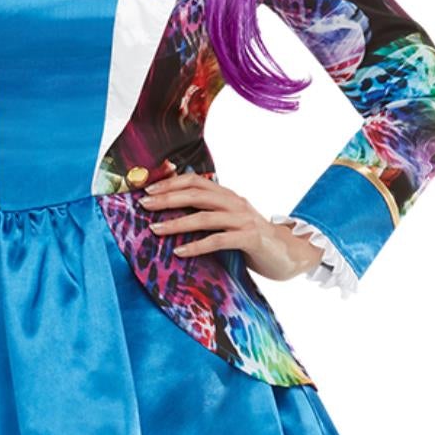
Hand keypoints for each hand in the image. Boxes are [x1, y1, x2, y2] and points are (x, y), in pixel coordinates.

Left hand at [140, 171, 326, 281]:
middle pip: (196, 194)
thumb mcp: (231, 222)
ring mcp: (244, 220)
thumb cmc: (254, 241)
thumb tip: (176, 215)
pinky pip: (219, 240)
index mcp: (228, 196)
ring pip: (204, 217)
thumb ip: (210, 215)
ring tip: (155, 229)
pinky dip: (197, 246)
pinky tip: (180, 252)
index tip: (147, 190)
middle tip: (144, 205)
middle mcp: (235, 203)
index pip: (196, 180)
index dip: (171, 183)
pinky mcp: (250, 238)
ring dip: (176, 223)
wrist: (291, 254)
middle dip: (167, 198)